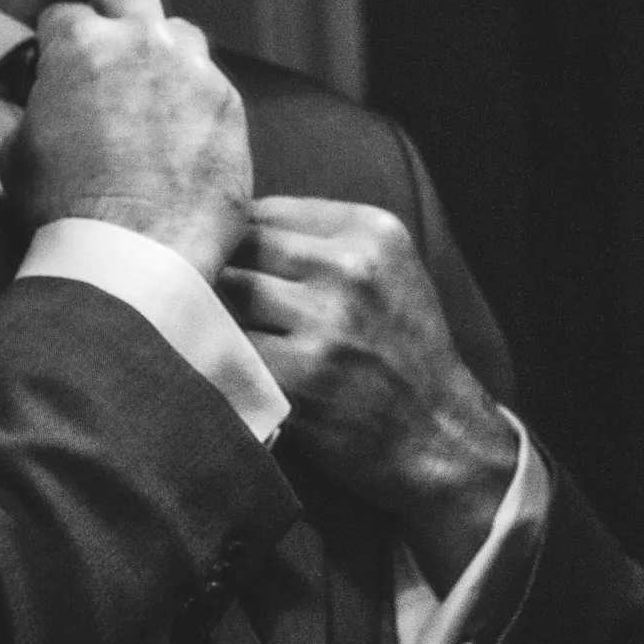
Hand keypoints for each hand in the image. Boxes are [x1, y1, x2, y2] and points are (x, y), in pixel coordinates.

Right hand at [5, 0, 251, 279]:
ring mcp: (195, 69)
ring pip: (181, 33)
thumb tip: (44, 100)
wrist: (134, 251)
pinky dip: (196, 98)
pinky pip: (212, 82)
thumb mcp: (19, 150)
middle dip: (116, 11)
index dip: (58, 41)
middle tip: (110, 49)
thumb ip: (36, 107)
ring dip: (165, 53)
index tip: (60, 64)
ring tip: (152, 94)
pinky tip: (183, 133)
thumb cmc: (66, 208)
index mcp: (82, 45)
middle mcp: (144, 42)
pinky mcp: (231, 103)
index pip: (65, 13)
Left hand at [218, 198, 519, 591]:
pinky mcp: (303, 376)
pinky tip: (223, 366)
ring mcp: (327, 322)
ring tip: (211, 335)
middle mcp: (352, 267)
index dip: (235, 241)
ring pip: (225, 293)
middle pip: (239, 247)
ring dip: (210, 315)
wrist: (439, 433)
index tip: (230, 269)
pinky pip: (228, 348)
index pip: (264, 210)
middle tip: (205, 305)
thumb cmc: (402, 349)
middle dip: (216, 275)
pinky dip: (216, 356)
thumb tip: (226, 226)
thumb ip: (323, 241)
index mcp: (371, 231)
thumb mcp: (387, 271)